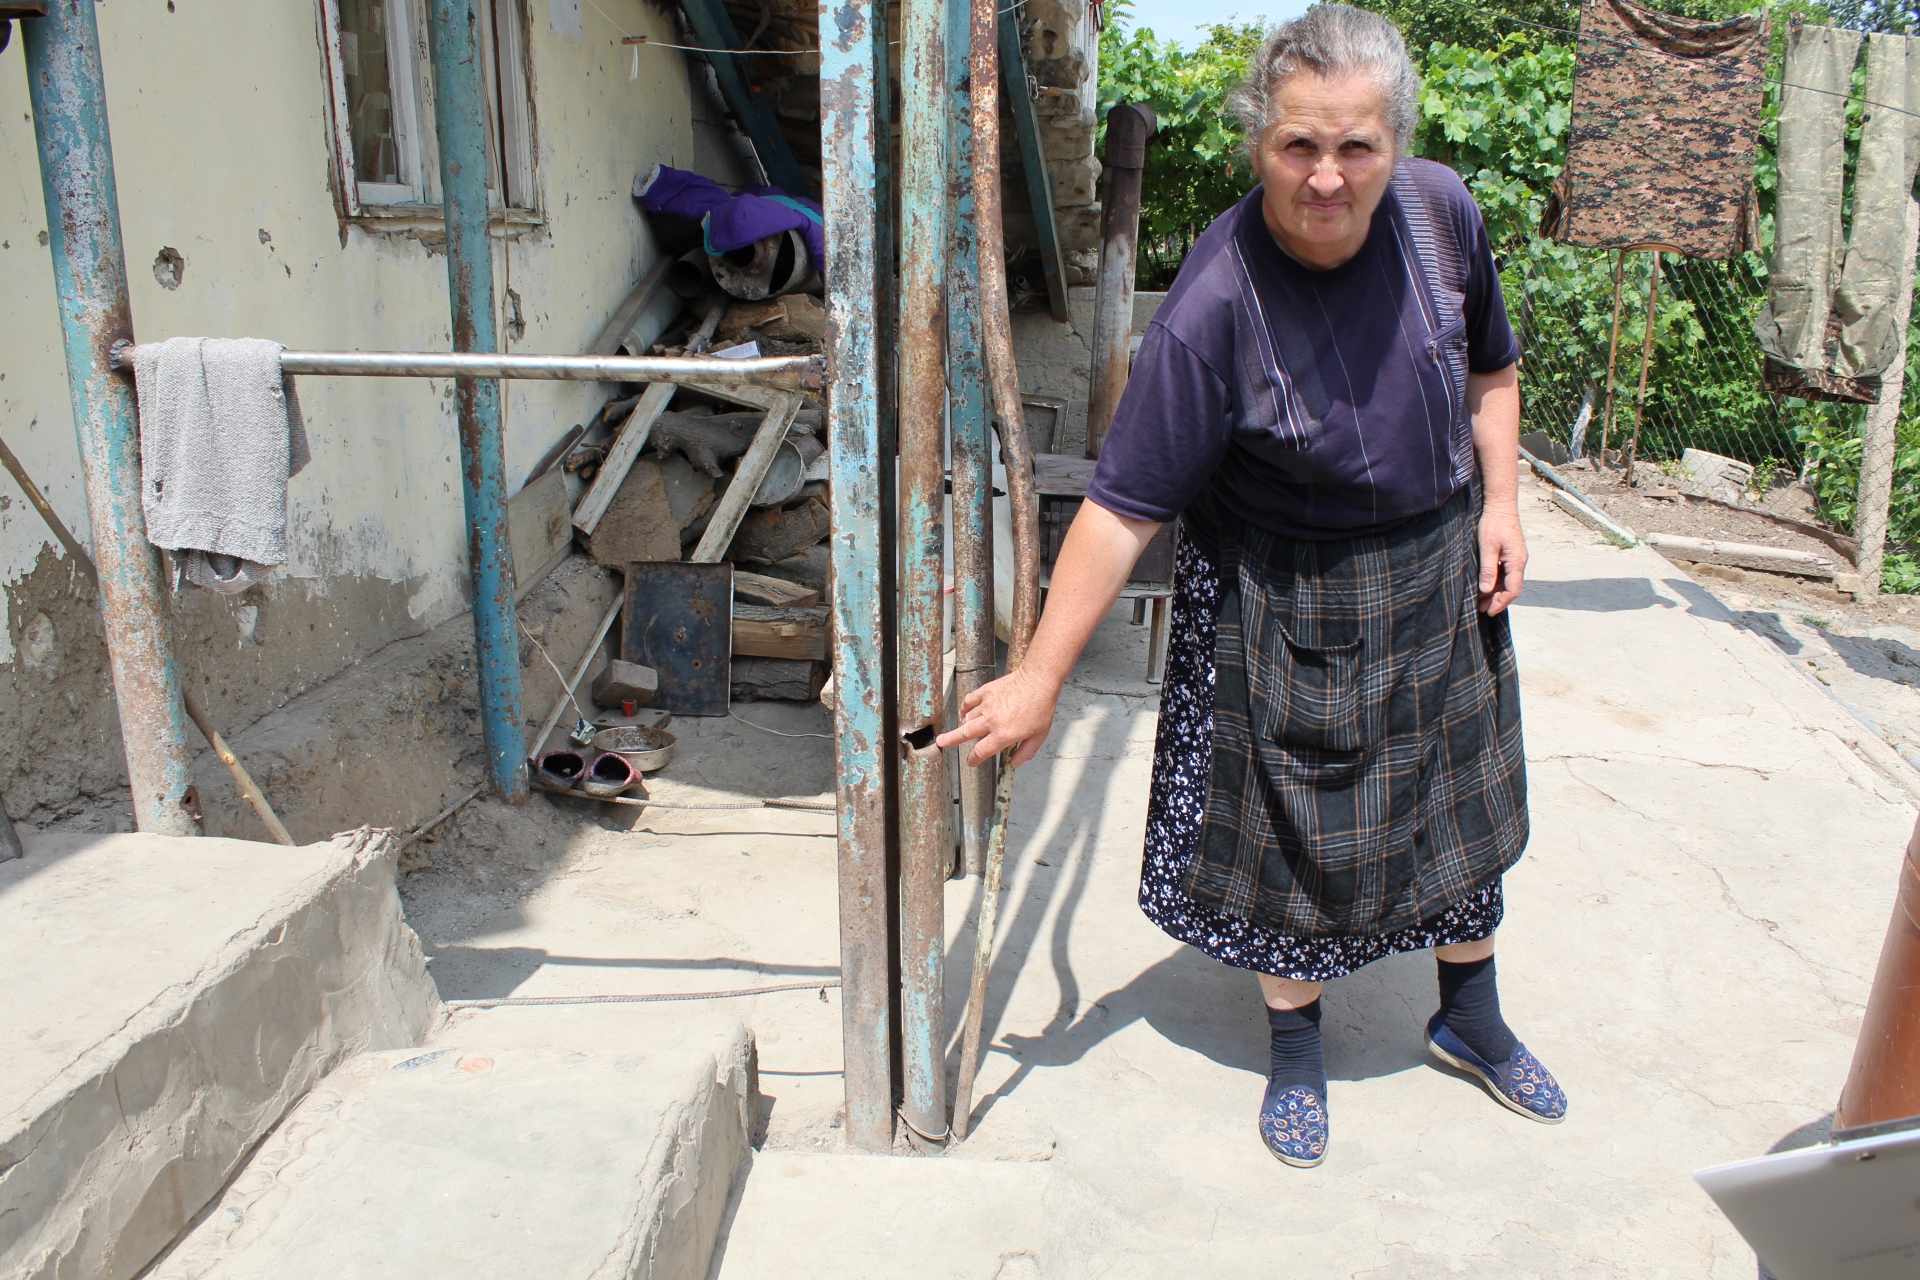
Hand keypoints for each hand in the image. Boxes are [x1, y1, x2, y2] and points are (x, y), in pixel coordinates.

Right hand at [934, 665, 1061, 766]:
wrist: (1038, 680)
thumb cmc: (1041, 707)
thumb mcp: (1039, 736)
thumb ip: (1025, 752)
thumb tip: (1014, 763)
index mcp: (1003, 735)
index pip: (981, 751)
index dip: (974, 759)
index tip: (971, 762)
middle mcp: (991, 721)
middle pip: (965, 734)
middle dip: (951, 740)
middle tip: (941, 742)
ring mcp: (986, 705)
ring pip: (967, 718)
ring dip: (963, 725)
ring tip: (961, 729)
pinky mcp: (986, 692)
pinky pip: (969, 701)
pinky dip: (964, 707)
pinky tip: (964, 711)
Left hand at [1477, 505, 1526, 614]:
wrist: (1501, 506)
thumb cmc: (1493, 524)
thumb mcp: (1487, 547)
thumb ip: (1488, 569)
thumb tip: (1486, 590)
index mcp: (1517, 561)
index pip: (1513, 589)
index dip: (1501, 602)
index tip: (1489, 611)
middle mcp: (1519, 562)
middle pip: (1511, 588)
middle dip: (1497, 600)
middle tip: (1481, 609)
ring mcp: (1516, 558)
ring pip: (1508, 582)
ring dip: (1496, 593)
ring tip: (1480, 602)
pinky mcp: (1510, 555)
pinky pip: (1505, 574)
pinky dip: (1496, 583)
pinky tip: (1485, 587)